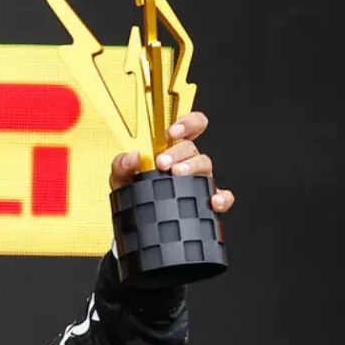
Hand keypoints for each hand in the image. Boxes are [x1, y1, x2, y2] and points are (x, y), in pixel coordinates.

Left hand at [108, 110, 234, 213]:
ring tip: (176, 174)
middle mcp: (187, 161)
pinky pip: (222, 196)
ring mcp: (199, 179)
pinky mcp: (206, 200)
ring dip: (192, 167)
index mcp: (171, 149)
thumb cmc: (133, 193)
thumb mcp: (122, 177)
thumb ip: (122, 164)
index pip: (188, 127)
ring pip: (205, 165)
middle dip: (177, 152)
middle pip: (192, 147)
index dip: (186, 123)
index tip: (172, 131)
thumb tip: (131, 156)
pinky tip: (213, 200)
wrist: (136, 221)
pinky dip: (222, 197)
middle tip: (162, 162)